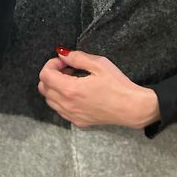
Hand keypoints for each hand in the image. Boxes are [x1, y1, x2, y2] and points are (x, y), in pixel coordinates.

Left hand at [37, 49, 160, 128]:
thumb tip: (62, 53)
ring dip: (55, 88)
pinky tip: (77, 93)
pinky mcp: (78, 122)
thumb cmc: (118, 85)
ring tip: (73, 80)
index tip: (65, 61)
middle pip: (43, 88)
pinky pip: (60, 110)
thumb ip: (77, 58)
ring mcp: (72, 116)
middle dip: (51, 75)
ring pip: (49, 101)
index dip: (51, 64)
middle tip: (68, 69)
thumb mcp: (99, 64)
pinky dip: (61, 100)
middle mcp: (67, 105)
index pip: (45, 75)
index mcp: (71, 89)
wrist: (132, 108)